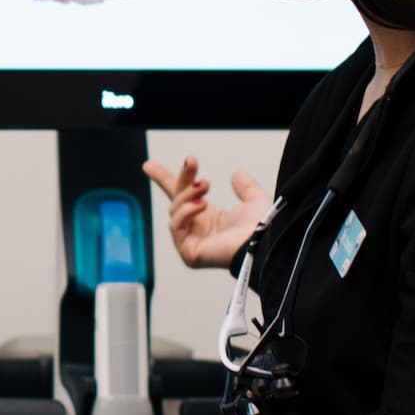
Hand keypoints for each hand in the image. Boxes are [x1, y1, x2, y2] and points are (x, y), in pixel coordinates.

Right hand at [142, 156, 269, 269]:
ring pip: (175, 210)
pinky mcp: (189, 252)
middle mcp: (199, 230)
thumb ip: (246, 187)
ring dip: (188, 194)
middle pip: (176, 200)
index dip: (166, 180)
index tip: (149, 166)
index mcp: (211, 219)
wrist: (265, 241)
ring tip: (205, 186)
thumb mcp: (255, 200)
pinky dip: (185, 212)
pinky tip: (201, 206)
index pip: (183, 197)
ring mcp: (192, 242)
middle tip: (191, 161)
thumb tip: (237, 174)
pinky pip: (175, 226)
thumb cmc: (265, 228)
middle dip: (181, 178)